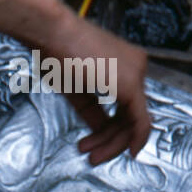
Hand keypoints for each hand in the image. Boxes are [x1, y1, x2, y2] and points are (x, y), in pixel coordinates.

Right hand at [41, 7, 150, 163]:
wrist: (52, 34)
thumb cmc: (58, 53)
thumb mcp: (78, 90)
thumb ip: (94, 112)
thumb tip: (101, 132)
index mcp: (126, 64)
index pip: (125, 106)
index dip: (111, 131)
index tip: (95, 145)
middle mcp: (136, 67)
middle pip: (130, 115)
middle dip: (111, 141)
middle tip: (92, 157)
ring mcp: (136, 74)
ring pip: (134, 121)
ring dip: (113, 143)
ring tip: (92, 155)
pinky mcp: (130, 85)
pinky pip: (139, 121)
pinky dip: (133, 139)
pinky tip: (128, 152)